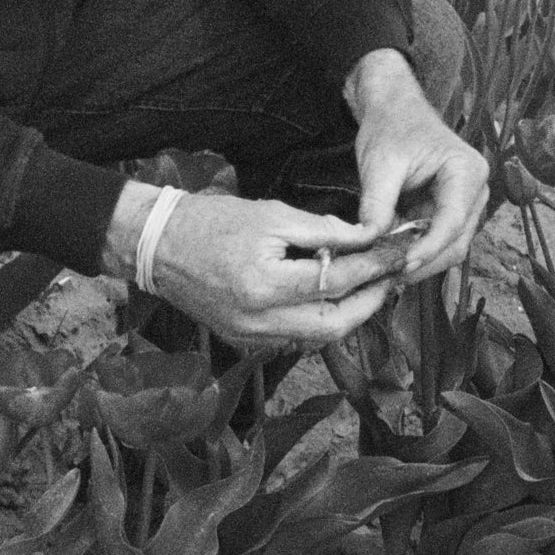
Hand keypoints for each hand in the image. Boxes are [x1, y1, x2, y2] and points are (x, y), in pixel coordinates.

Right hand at [103, 181, 411, 346]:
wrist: (157, 245)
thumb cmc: (210, 220)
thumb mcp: (269, 213)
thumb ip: (320, 230)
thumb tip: (363, 237)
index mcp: (265, 285)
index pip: (337, 280)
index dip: (373, 266)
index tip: (397, 251)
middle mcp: (259, 321)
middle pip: (335, 324)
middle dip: (370, 301)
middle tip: (391, 276)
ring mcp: (250, 336)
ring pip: (318, 337)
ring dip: (349, 314)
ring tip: (369, 286)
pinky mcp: (243, 340)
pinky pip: (294, 338)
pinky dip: (320, 321)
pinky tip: (332, 299)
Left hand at [344, 48, 489, 281]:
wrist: (394, 112)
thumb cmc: (392, 128)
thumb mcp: (379, 164)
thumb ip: (376, 204)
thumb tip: (369, 242)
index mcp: (467, 170)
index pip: (453, 221)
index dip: (428, 248)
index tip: (401, 264)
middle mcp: (475, 190)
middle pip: (456, 242)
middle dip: (424, 261)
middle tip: (386, 274)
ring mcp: (465, 205)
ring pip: (449, 248)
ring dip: (419, 261)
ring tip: (386, 267)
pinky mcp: (449, 214)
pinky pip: (437, 243)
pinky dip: (415, 252)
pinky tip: (392, 257)